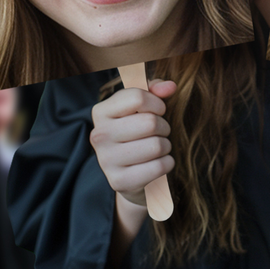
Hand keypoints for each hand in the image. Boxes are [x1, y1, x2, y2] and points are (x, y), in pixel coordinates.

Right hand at [90, 79, 175, 208]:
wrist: (130, 173)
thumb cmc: (138, 132)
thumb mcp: (144, 106)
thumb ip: (156, 89)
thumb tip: (170, 87)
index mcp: (101, 112)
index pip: (137, 97)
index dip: (157, 103)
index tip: (159, 111)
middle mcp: (99, 135)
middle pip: (150, 123)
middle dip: (163, 126)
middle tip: (160, 132)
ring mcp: (106, 160)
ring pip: (156, 146)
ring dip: (166, 146)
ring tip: (158, 147)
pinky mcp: (119, 181)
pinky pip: (159, 167)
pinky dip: (167, 163)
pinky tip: (159, 162)